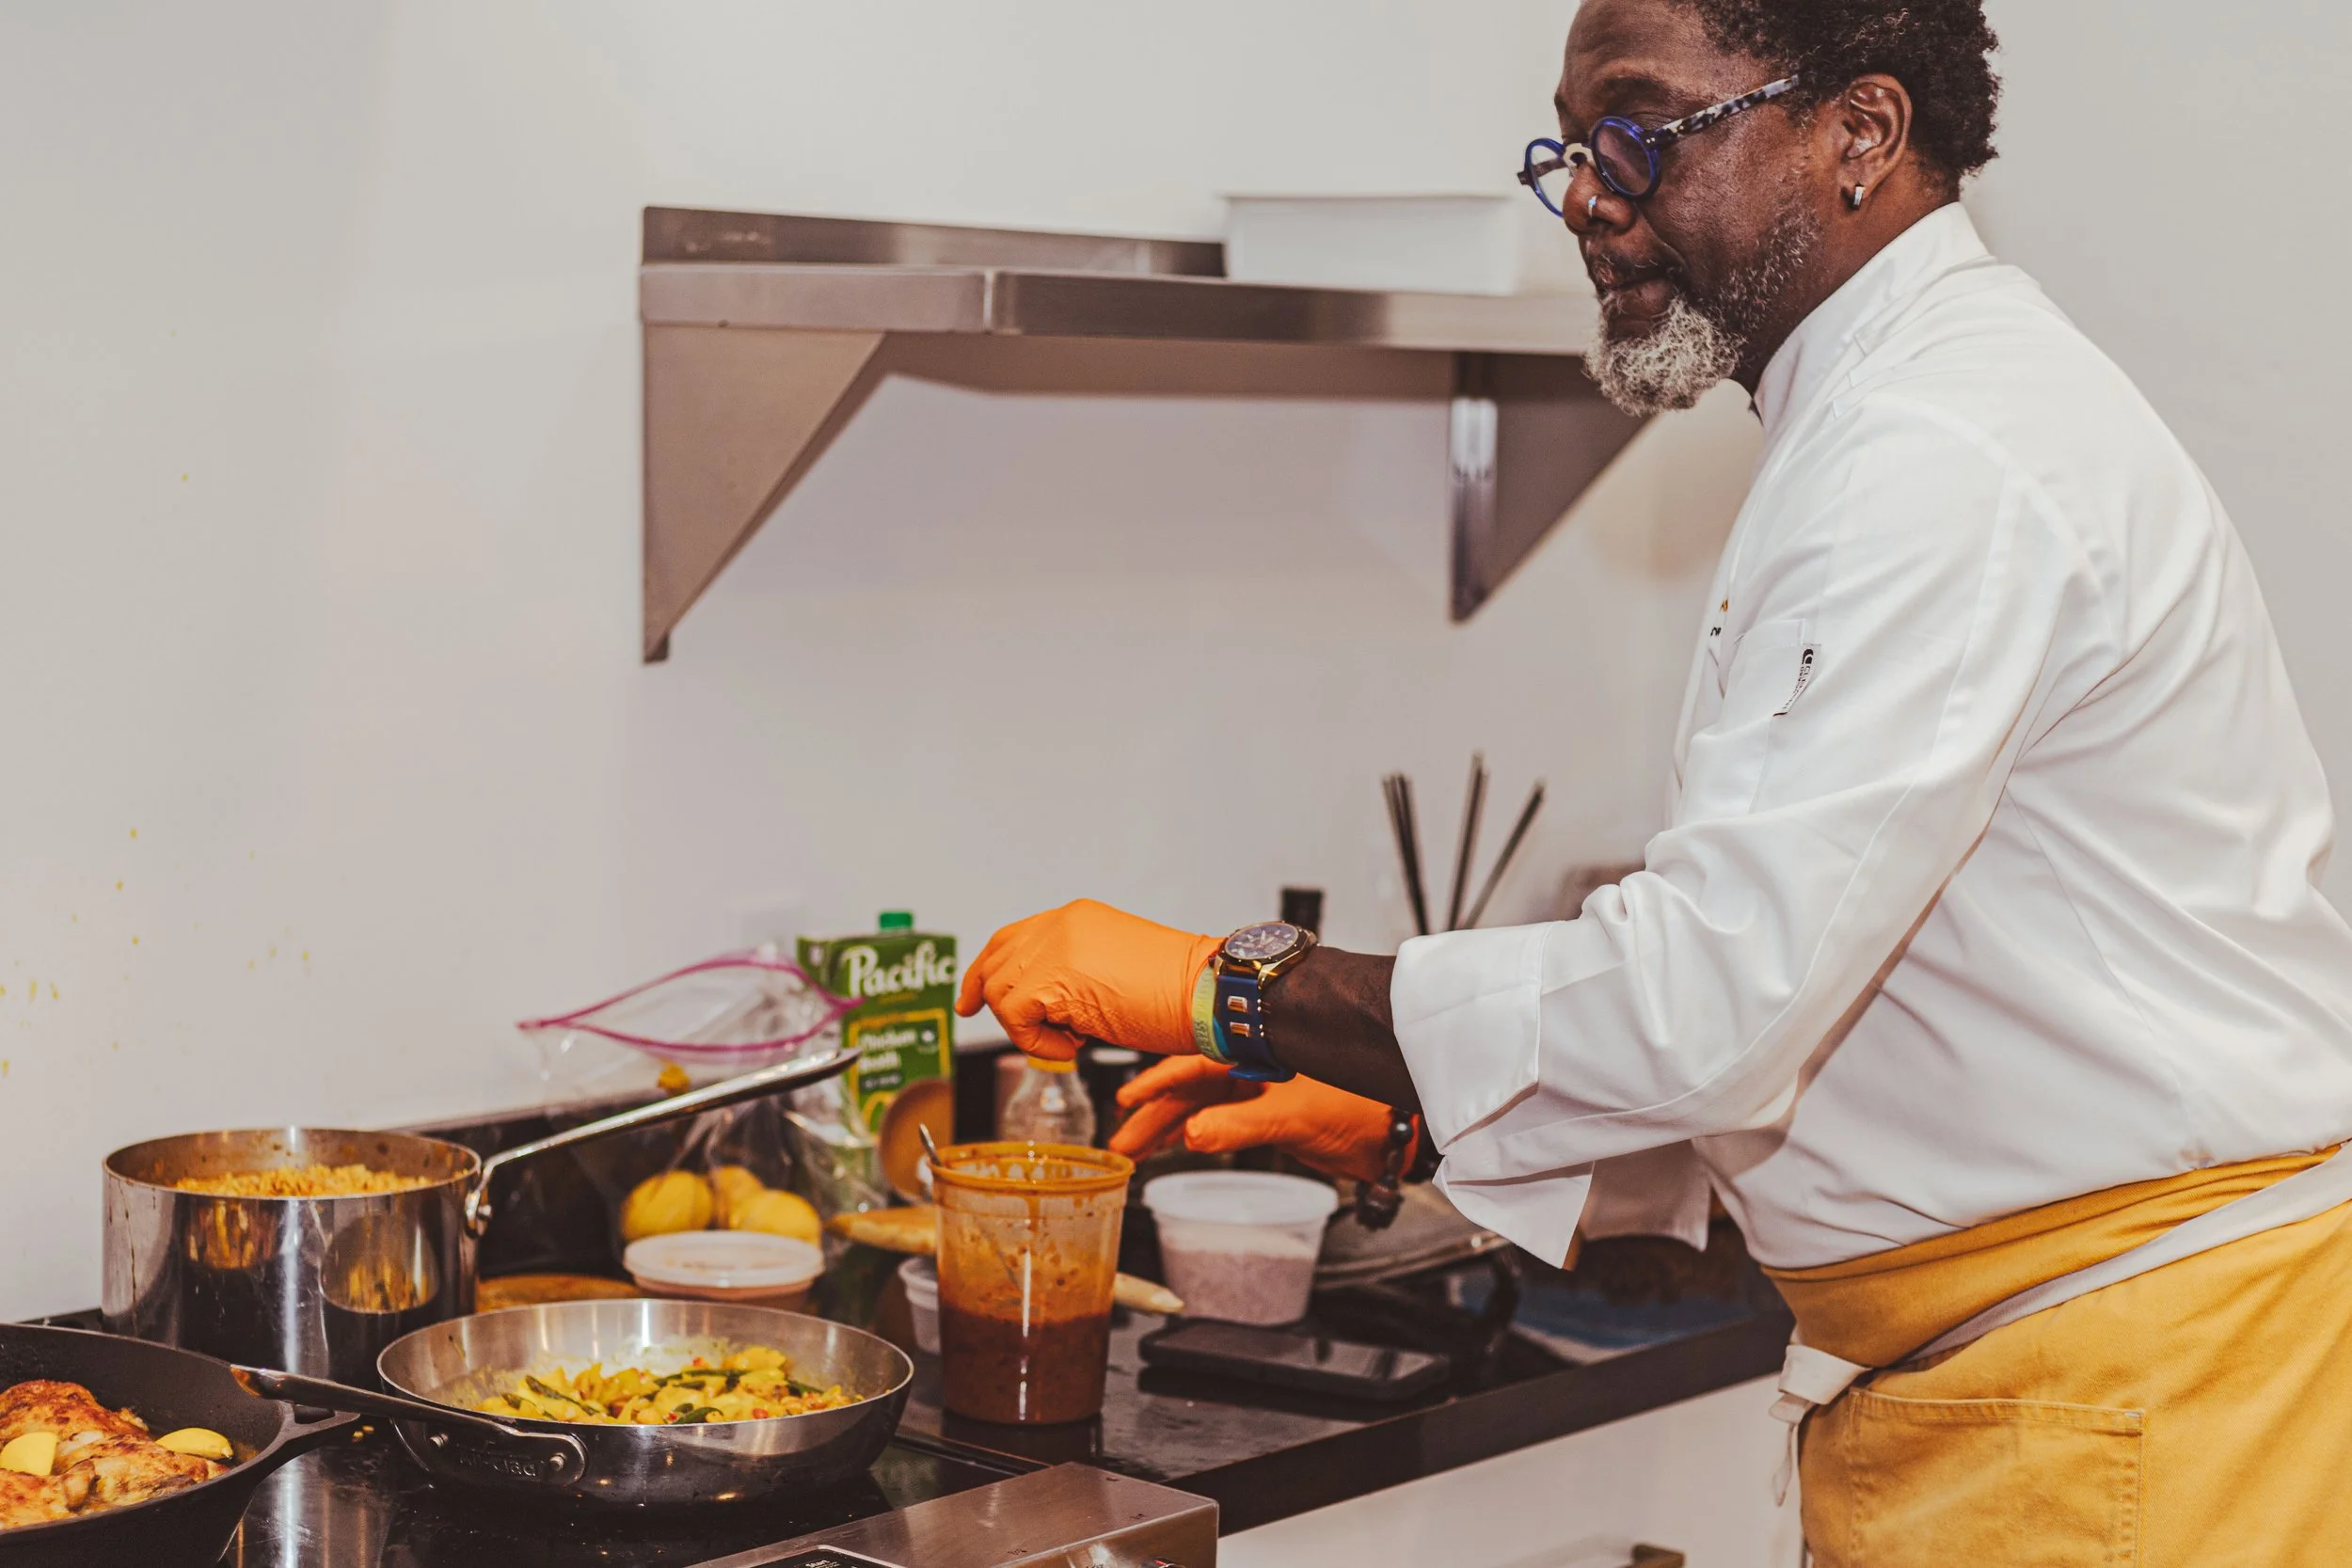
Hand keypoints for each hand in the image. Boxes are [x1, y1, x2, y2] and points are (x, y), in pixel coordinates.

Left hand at [956, 900, 1221, 1061]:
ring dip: (1026, 1027)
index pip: (1010, 938)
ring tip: (1070, 1039)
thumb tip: (1042, 1006)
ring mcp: (1054, 947)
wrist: (1208, 991)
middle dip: (991, 1002)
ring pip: (998, 991)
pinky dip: (1036, 1042)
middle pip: (995, 961)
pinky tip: (1074, 1046)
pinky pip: (1014, 1016)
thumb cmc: (1177, 992)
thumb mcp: (1113, 970)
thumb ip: (1072, 975)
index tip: (974, 998)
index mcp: (1075, 918)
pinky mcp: (1054, 977)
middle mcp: (1059, 925)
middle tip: (1009, 1029)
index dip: (986, 969)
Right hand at [1107, 1055, 1399, 1183]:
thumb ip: (1240, 1126)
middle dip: (1153, 1115)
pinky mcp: (1269, 1114)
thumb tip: (1191, 1136)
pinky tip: (1174, 1144)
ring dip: (1169, 1127)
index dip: (1155, 1083)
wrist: (1397, 1134)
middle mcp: (1254, 1064)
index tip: (1126, 1100)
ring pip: (1202, 1106)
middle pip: (1190, 1088)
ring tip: (1135, 1150)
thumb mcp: (1292, 1116)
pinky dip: (1194, 1133)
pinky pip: (1219, 1120)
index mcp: (1256, 1050)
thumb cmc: (1362, 1107)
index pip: (1192, 1063)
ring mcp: (1261, 1089)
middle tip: (1121, 1140)